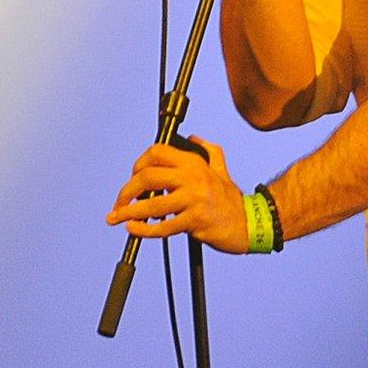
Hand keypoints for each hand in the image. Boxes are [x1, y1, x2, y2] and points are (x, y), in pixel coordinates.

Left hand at [105, 137, 248, 253]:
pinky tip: (134, 229)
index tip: (132, 180)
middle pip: (147, 177)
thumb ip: (207, 151)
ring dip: (128, 213)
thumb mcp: (221, 169)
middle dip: (126, 191)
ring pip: (151, 204)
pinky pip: (163, 226)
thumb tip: (192, 138)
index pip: (156, 153)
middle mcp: (193, 177)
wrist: (251, 224)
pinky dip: (144, 229)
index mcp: (194, 163)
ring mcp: (195, 199)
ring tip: (116, 218)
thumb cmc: (232, 200)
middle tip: (118, 203)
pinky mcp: (196, 220)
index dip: (138, 165)